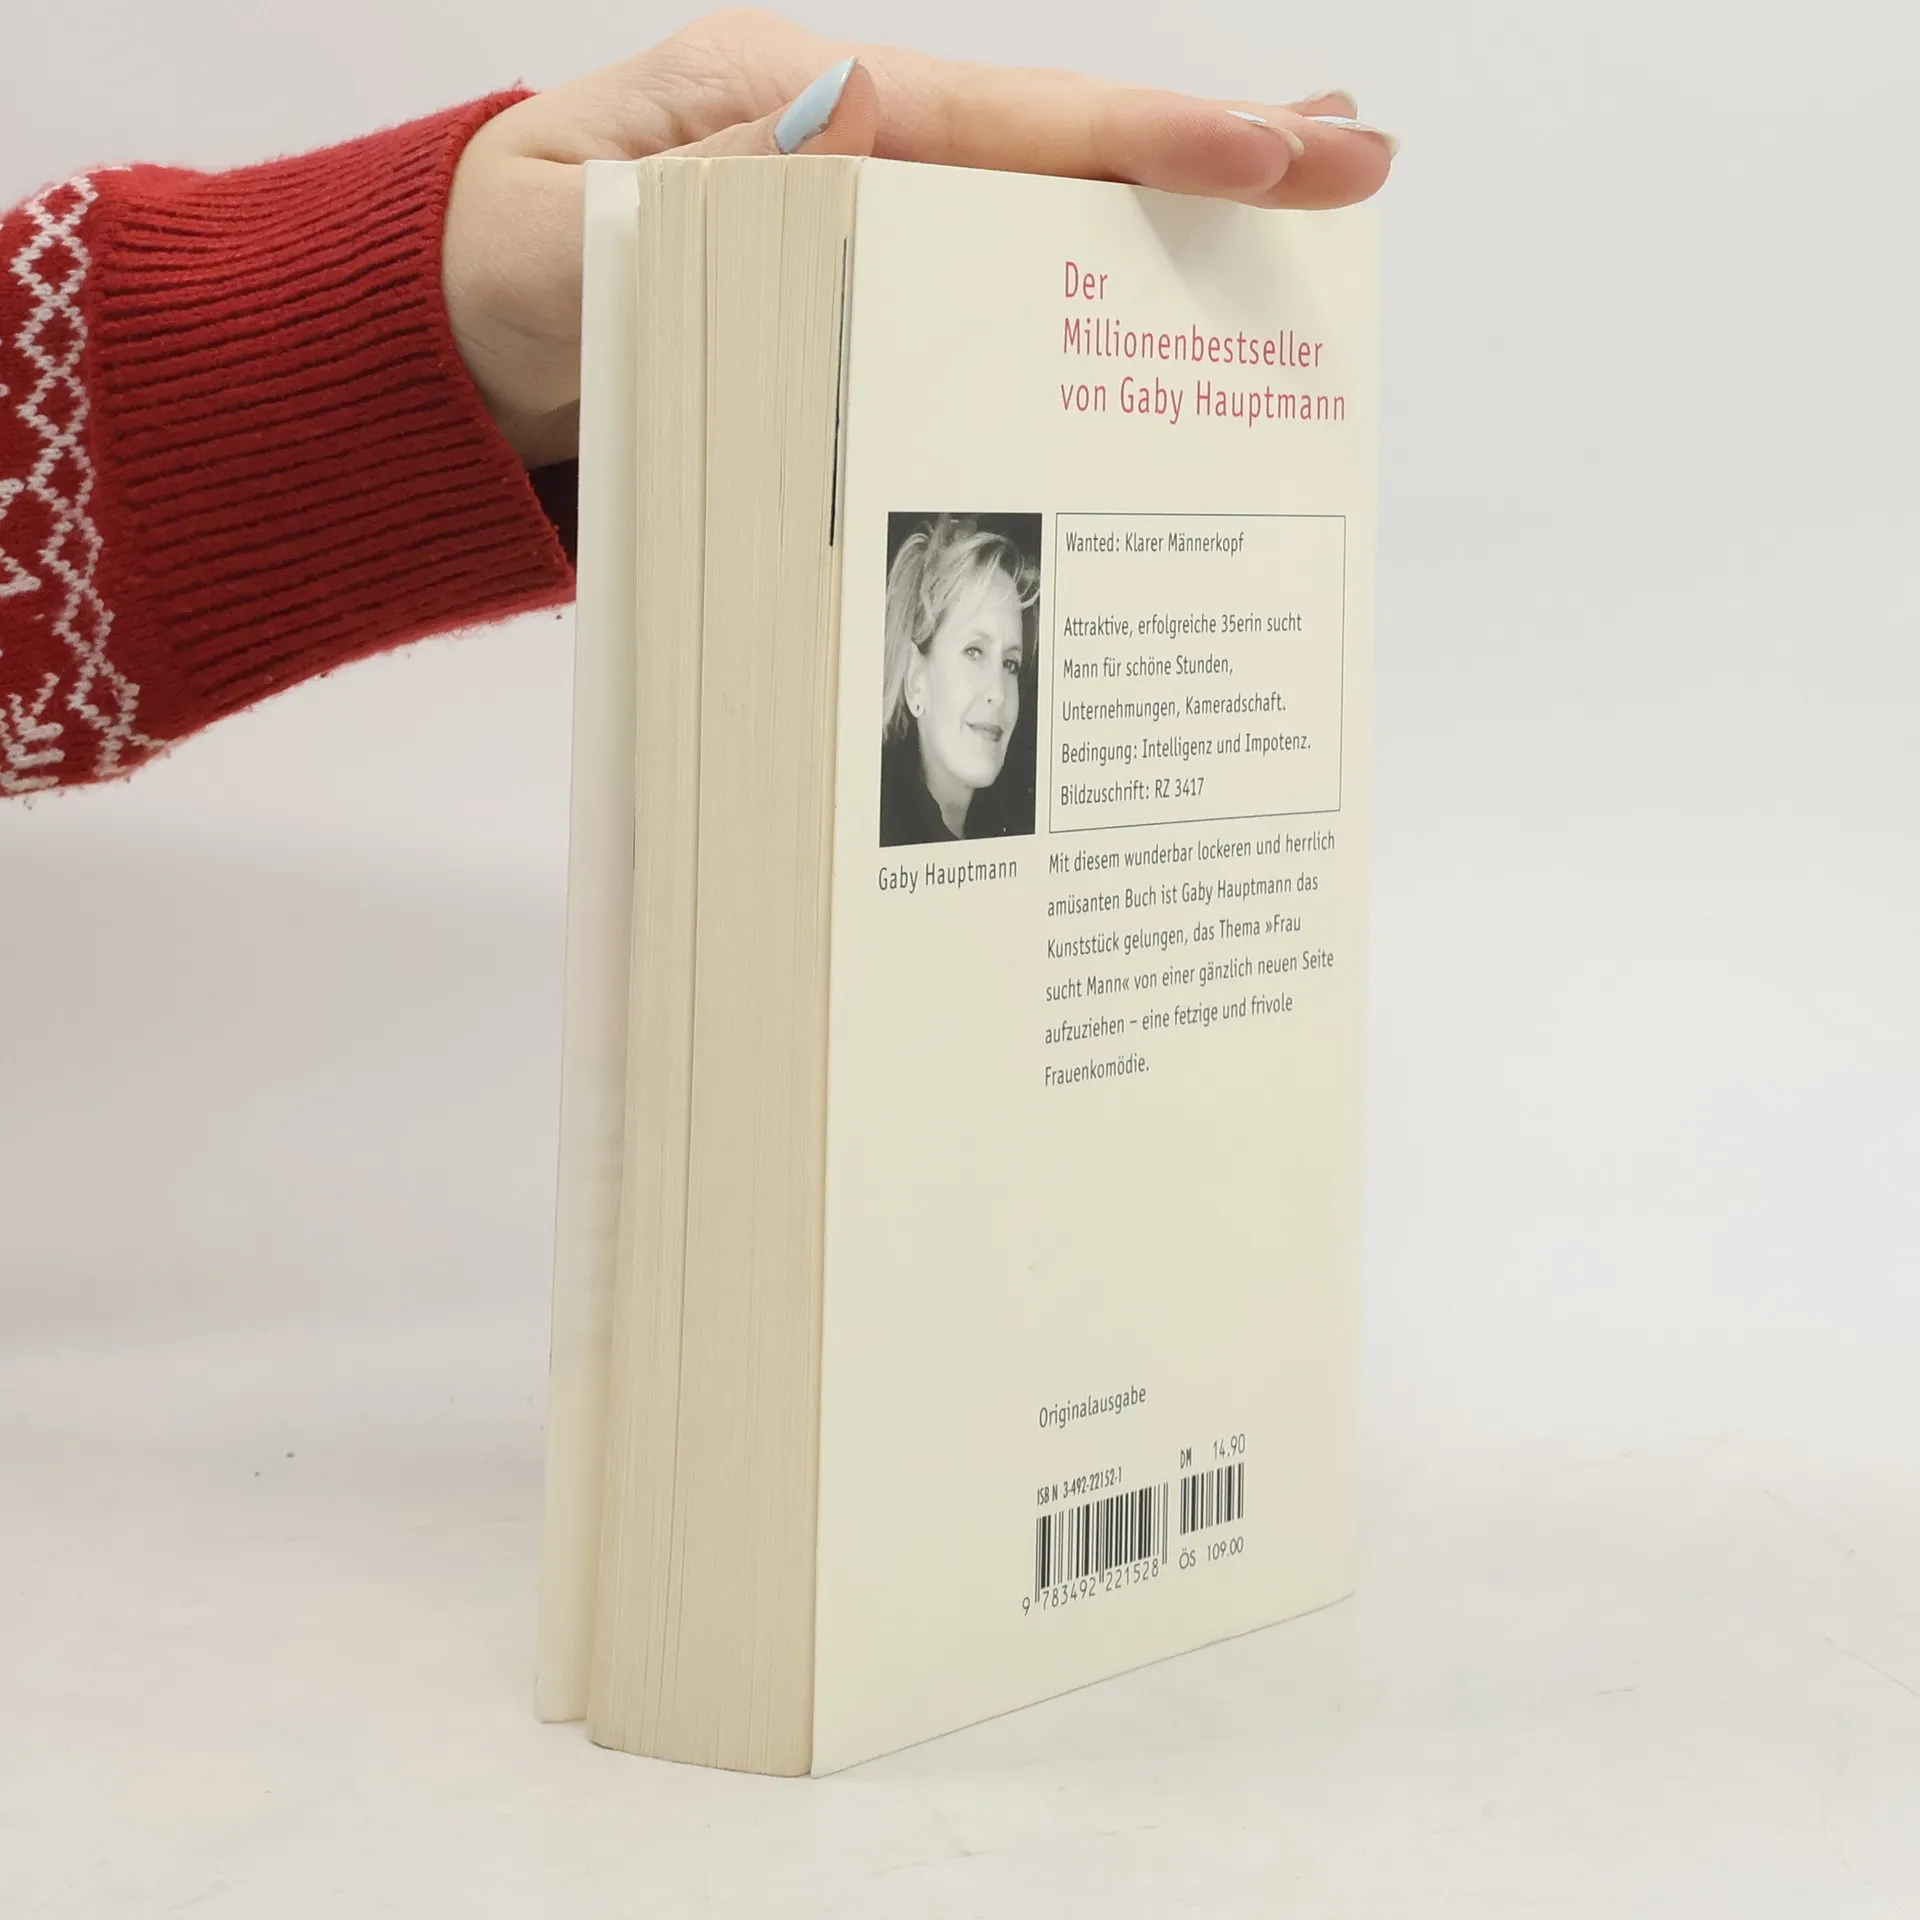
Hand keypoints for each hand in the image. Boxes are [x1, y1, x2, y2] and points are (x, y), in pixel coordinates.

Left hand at [443, 9, 1395, 467]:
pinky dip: (1074, 289)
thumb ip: (713, 188)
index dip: (1140, 141)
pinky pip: (975, 291)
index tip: (1277, 153)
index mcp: (780, 112)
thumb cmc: (487, 280)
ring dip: (1162, 215)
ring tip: (1296, 204)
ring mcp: (847, 221)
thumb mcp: (573, 228)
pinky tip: (1146, 301)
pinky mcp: (843, 298)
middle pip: (1045, 151)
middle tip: (1354, 161)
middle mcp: (836, 150)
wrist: (437, 349)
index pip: (993, 123)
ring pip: (1028, 215)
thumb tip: (870, 116)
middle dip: (1201, 156)